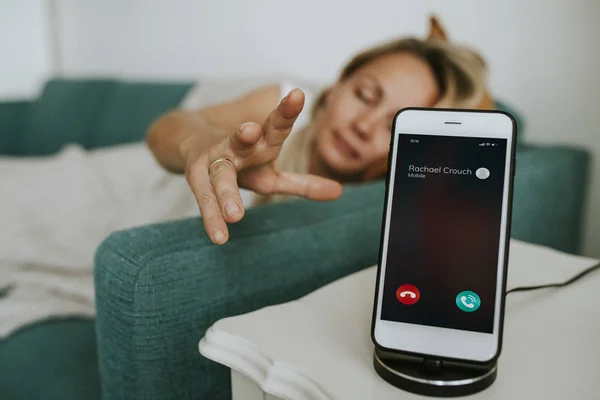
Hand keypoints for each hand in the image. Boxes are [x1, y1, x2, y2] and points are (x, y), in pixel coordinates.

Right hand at [182, 89, 342, 244]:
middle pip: (241, 139)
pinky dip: (212, 217)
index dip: (286, 110)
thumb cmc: (241, 163)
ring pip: (220, 175)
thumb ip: (302, 184)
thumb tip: (339, 192)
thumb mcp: (271, 174)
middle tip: (251, 130)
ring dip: (226, 192)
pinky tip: (220, 236)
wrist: (189, 144)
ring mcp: (213, 159)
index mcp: (260, 141)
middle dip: (245, 135)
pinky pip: (204, 198)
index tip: (297, 94)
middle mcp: (236, 145)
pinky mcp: (195, 176)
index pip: (275, 123)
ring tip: (235, 215)